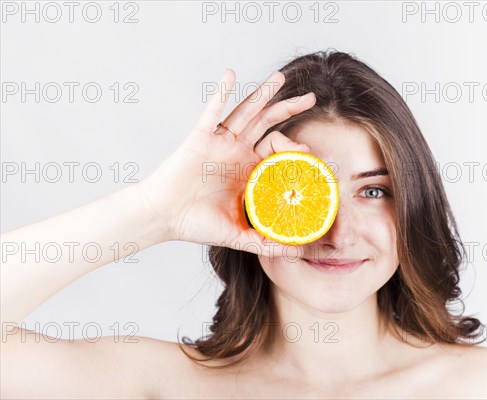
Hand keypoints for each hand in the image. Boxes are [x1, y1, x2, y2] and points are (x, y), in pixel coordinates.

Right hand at [135, 68, 315, 255]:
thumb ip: (268, 243)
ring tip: (280, 77)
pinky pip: (212, 111)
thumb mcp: (240, 235)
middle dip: (289, 109)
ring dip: (262, 93)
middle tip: (311, 99)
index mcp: (248, 170)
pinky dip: (221, 91)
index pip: (277, 151)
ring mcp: (219, 142)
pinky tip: (231, 74)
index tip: (311, 151)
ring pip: (246, 111)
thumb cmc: (198, 224)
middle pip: (268, 123)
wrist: (164, 218)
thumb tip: (299, 252)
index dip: (295, 147)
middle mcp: (236, 152)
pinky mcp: (200, 137)